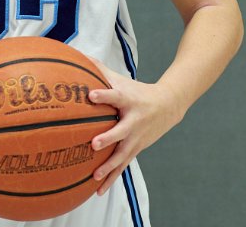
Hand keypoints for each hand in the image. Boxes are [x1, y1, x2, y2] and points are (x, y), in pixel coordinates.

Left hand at [87, 58, 182, 195]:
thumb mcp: (121, 79)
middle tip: (94, 144)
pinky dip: (111, 178)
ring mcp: (136, 138)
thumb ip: (98, 69)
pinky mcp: (136, 149)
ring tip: (95, 176)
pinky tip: (98, 190)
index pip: (115, 95)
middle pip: (120, 131)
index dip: (103, 95)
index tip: (91, 95)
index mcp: (128, 100)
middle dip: (108, 138)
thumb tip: (77, 54)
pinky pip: (122, 166)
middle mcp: (133, 120)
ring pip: (122, 155)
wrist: (168, 106)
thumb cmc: (136, 90)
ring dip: (109, 166)